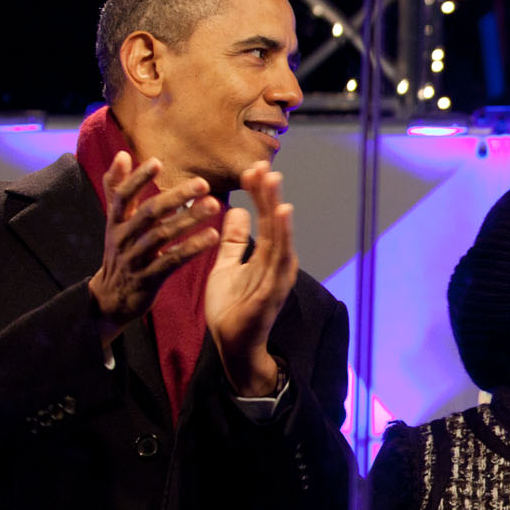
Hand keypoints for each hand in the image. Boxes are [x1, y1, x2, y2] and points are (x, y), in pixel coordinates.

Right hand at [87, 151, 221, 342]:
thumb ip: (117, 189)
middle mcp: (122, 238)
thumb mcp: (115, 221)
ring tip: (214, 205)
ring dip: (189, 220)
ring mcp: (135, 259)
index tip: (158, 162)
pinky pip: (171, 261)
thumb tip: (121, 154)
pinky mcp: (148, 278)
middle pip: (149, 213)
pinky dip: (192, 248)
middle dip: (176, 197)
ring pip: (162, 236)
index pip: (123, 195)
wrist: (112, 298)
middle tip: (203, 183)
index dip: (138, 179)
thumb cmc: (120, 252)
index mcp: (115, 222)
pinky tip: (213, 236)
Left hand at [205, 162, 297, 395]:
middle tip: (265, 165)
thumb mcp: (226, 266)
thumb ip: (233, 240)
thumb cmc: (231, 308)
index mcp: (265, 255)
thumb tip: (238, 209)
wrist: (231, 344)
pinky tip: (282, 216)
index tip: (252, 168)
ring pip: (280, 236)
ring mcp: (278, 276)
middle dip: (270, 193)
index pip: (264, 218)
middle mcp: (277, 262)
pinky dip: (283, 237)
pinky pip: (279, 260)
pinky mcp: (273, 291)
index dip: (259, 193)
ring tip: (274, 182)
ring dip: (278, 208)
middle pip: (274, 222)